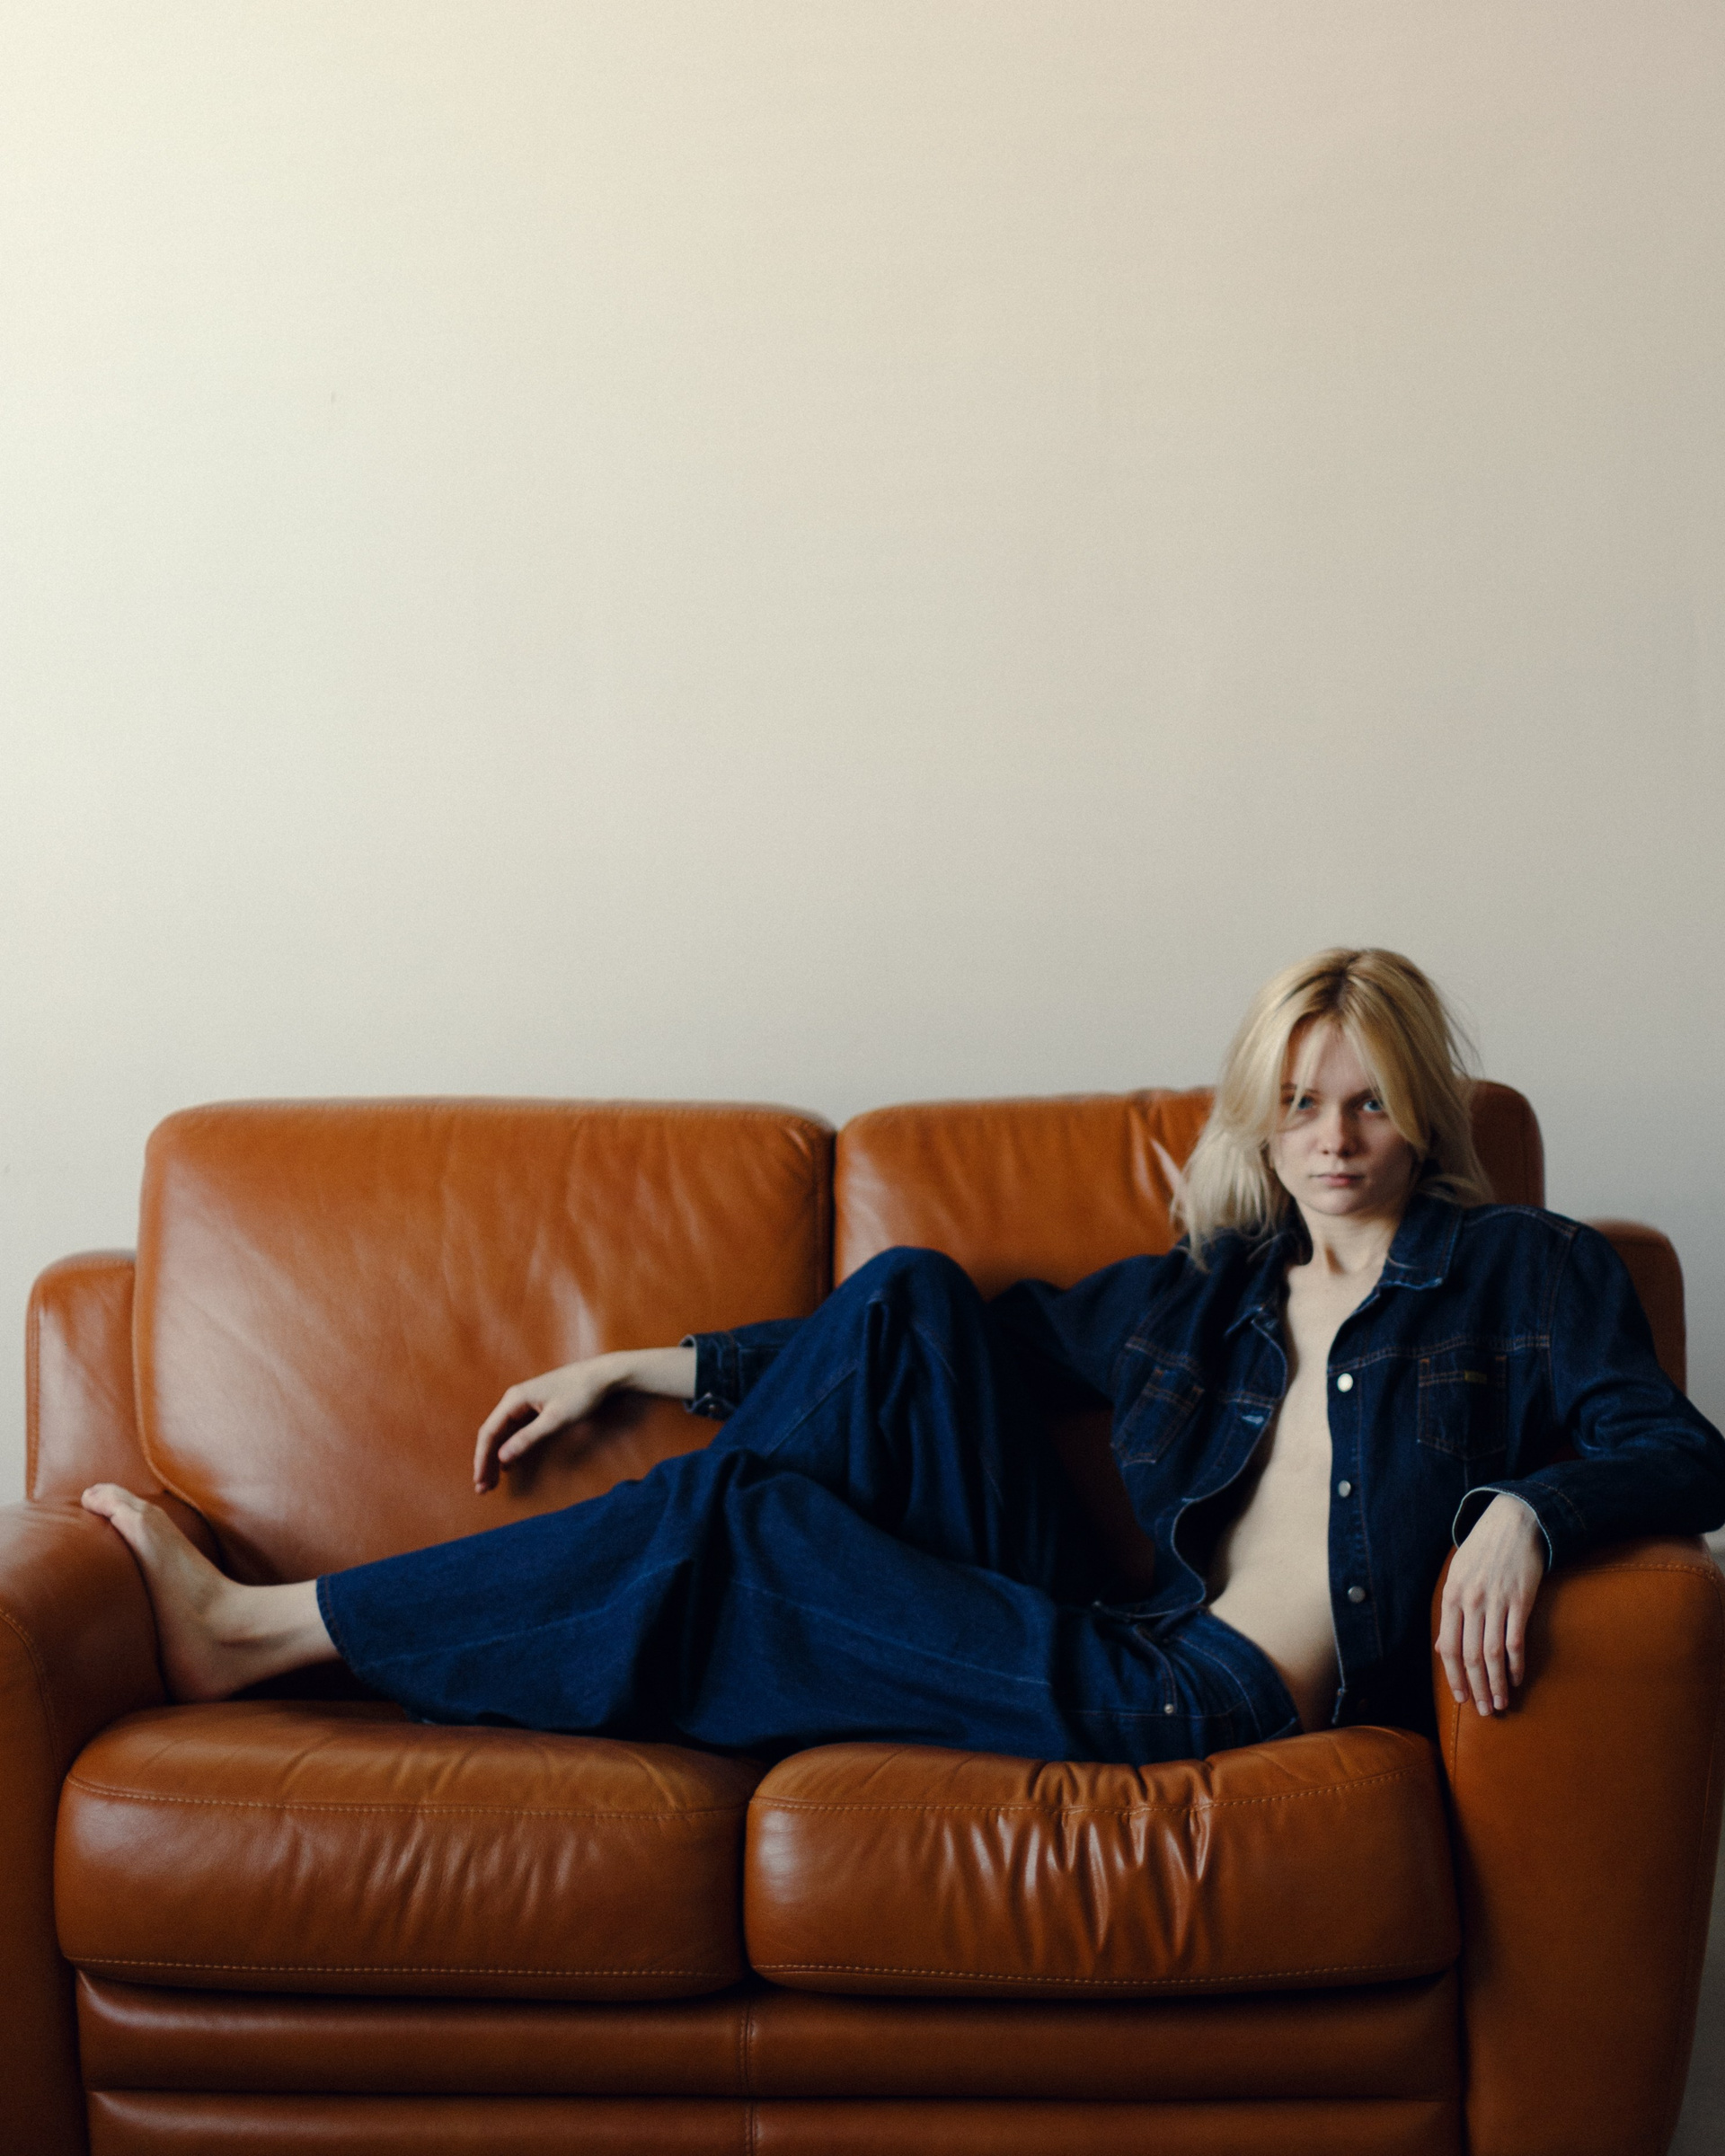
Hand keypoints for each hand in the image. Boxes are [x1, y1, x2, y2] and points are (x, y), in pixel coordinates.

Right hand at [473, 1358, 621, 1493]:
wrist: (603, 1376)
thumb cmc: (580, 1394)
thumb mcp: (555, 1420)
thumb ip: (527, 1438)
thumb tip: (502, 1457)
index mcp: (514, 1399)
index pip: (489, 1433)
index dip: (482, 1458)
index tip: (480, 1480)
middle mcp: (514, 1399)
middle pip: (493, 1434)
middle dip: (486, 1462)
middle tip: (483, 1488)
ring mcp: (524, 1403)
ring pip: (503, 1434)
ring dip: (496, 1458)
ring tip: (491, 1482)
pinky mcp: (535, 1407)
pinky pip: (515, 1431)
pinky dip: (509, 1449)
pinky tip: (508, 1466)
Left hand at [1437, 1493, 1547, 1716]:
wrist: (1514, 1521)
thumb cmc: (1482, 1550)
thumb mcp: (1457, 1576)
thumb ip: (1451, 1612)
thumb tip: (1443, 1648)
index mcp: (1451, 1595)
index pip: (1449, 1648)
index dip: (1454, 1677)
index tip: (1462, 1699)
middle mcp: (1470, 1600)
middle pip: (1471, 1656)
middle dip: (1477, 1688)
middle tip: (1485, 1711)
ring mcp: (1496, 1601)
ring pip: (1493, 1654)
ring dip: (1497, 1684)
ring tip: (1501, 1703)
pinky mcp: (1521, 1600)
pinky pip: (1516, 1640)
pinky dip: (1516, 1664)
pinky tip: (1516, 1679)